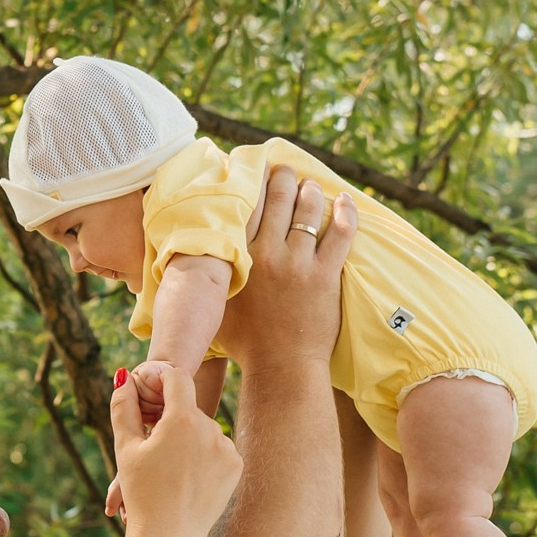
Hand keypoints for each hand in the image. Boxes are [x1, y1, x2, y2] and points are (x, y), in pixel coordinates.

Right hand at [107, 361, 240, 536]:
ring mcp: (227, 449)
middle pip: (188, 409)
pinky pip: (216, 450)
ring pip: (202, 431)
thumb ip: (124, 407)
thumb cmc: (142, 492)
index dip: (161, 380)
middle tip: (154, 448)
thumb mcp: (126, 447)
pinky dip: (203, 457)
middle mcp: (211, 429)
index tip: (150, 394)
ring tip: (170, 468)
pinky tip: (187, 477)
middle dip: (171, 420)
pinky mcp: (236, 467)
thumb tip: (124, 376)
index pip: (177, 378)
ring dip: (188, 439)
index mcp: (182, 419)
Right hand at [214, 173, 353, 372]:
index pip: (248, 205)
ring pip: (308, 211)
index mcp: (239, 258)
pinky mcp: (325, 275)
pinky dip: (345, 212)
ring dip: (311, 191)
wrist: (282, 367)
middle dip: (283, 177)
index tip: (256, 170)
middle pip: (279, 199)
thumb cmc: (245, 342)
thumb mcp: (217, 305)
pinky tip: (346, 201)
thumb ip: (210, 277)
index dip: (253, 182)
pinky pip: (341, 233)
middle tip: (286, 170)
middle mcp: (268, 254)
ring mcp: (298, 264)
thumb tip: (190, 258)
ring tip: (311, 185)